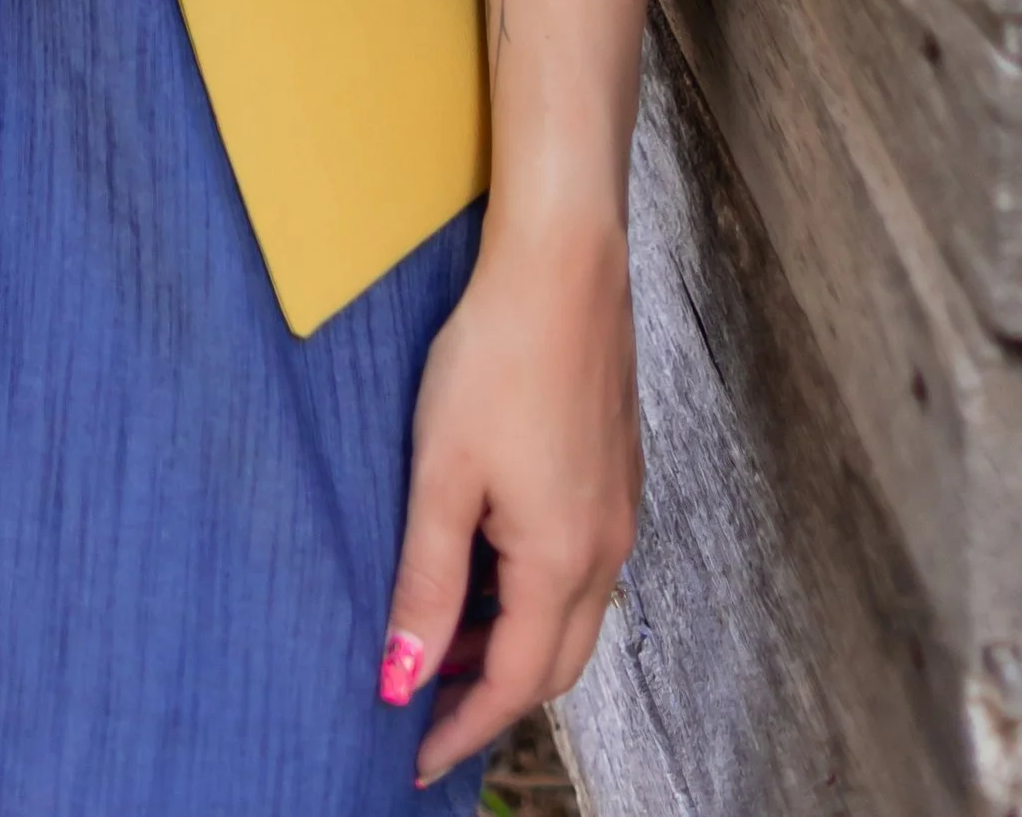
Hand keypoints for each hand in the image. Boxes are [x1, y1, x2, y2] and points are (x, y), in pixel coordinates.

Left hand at [379, 215, 639, 782]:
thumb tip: (403, 677)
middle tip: (426, 709)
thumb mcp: (441, 473)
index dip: (466, 727)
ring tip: (444, 639)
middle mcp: (606, 547)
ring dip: (513, 642)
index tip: (417, 759)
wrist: (563, 263)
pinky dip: (533, 592)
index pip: (518, 682)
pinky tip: (487, 563)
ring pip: (571, 613)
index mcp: (563, 559)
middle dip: (493, 695)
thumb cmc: (496, 357)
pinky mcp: (616, 471)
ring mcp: (618, 508)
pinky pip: (580, 566)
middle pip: (556, 661)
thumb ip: (426, 581)